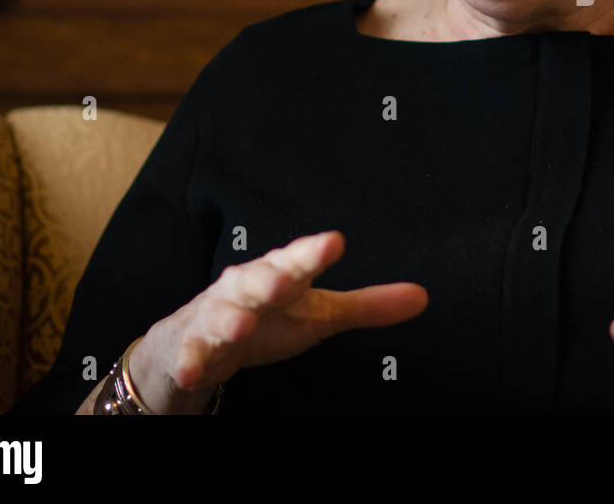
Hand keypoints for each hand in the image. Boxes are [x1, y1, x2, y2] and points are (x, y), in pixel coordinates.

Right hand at [130, 231, 427, 412]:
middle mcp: (245, 288)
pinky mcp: (192, 347)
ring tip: (241, 325)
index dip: (315, 252)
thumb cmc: (267, 317)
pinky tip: (195, 371)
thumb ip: (367, 305)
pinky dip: (192, 362)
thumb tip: (422, 296)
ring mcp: (215, 317)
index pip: (300, 260)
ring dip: (231, 320)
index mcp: (280, 274)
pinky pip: (191, 355)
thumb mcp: (319, 312)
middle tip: (286, 280)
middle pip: (259, 280)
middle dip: (271, 278)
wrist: (196, 339)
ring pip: (223, 315)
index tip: (335, 242)